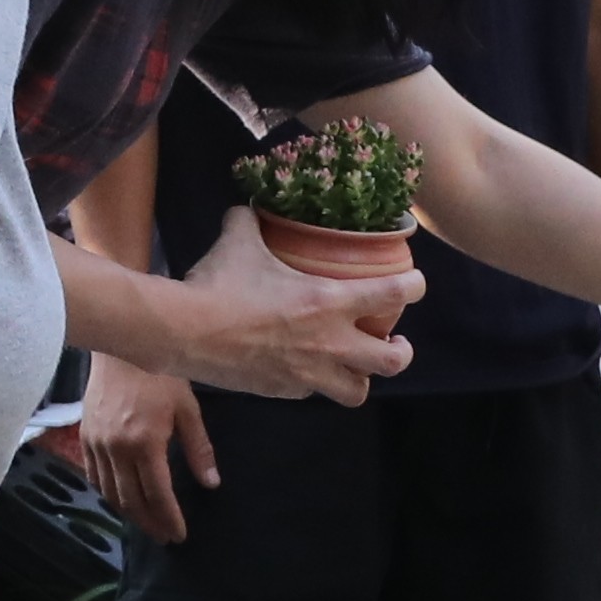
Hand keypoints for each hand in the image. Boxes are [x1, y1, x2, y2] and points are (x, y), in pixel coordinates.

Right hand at [76, 352, 213, 542]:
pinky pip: (94, 475)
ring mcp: (97, 444)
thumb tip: (211, 484)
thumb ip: (198, 449)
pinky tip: (119, 498)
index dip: (169, 519)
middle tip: (164, 536)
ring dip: (128, 512)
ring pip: (110, 492)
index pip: (158, 495)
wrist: (121, 344)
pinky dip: (107, 492)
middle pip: (131, 500)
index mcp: (145, 443)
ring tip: (146, 522)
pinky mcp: (85, 436)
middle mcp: (117, 449)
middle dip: (150, 523)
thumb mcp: (187, 409)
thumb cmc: (160, 372)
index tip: (179, 535)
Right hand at [160, 210, 416, 402]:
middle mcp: (329, 343)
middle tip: (394, 341)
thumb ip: (250, 221)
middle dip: (401, 352)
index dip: (415, 287)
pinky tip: (303, 367)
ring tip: (355, 364)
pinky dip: (315, 382)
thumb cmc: (219, 284)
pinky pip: (313, 393)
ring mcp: (308, 374)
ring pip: (357, 391)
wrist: (185, 332)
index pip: (395, 295)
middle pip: (393, 362)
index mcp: (329, 302)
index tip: (415, 284)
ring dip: (361, 377)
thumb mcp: (238, 241)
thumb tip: (248, 207)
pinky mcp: (284, 392)